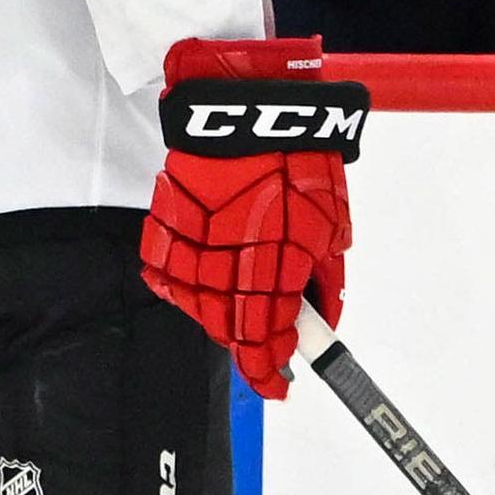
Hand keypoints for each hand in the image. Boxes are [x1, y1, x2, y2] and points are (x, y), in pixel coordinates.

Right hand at [142, 37, 365, 400]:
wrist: (247, 109)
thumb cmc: (298, 161)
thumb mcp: (331, 226)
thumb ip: (325, 281)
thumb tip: (323, 320)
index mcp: (269, 271)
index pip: (262, 344)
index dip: (269, 372)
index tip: (280, 385)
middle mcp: (221, 268)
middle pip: (229, 331)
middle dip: (253, 341)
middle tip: (275, 335)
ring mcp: (186, 250)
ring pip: (199, 308)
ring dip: (224, 313)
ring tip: (248, 294)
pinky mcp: (162, 229)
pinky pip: (172, 275)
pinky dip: (191, 283)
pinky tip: (211, 273)